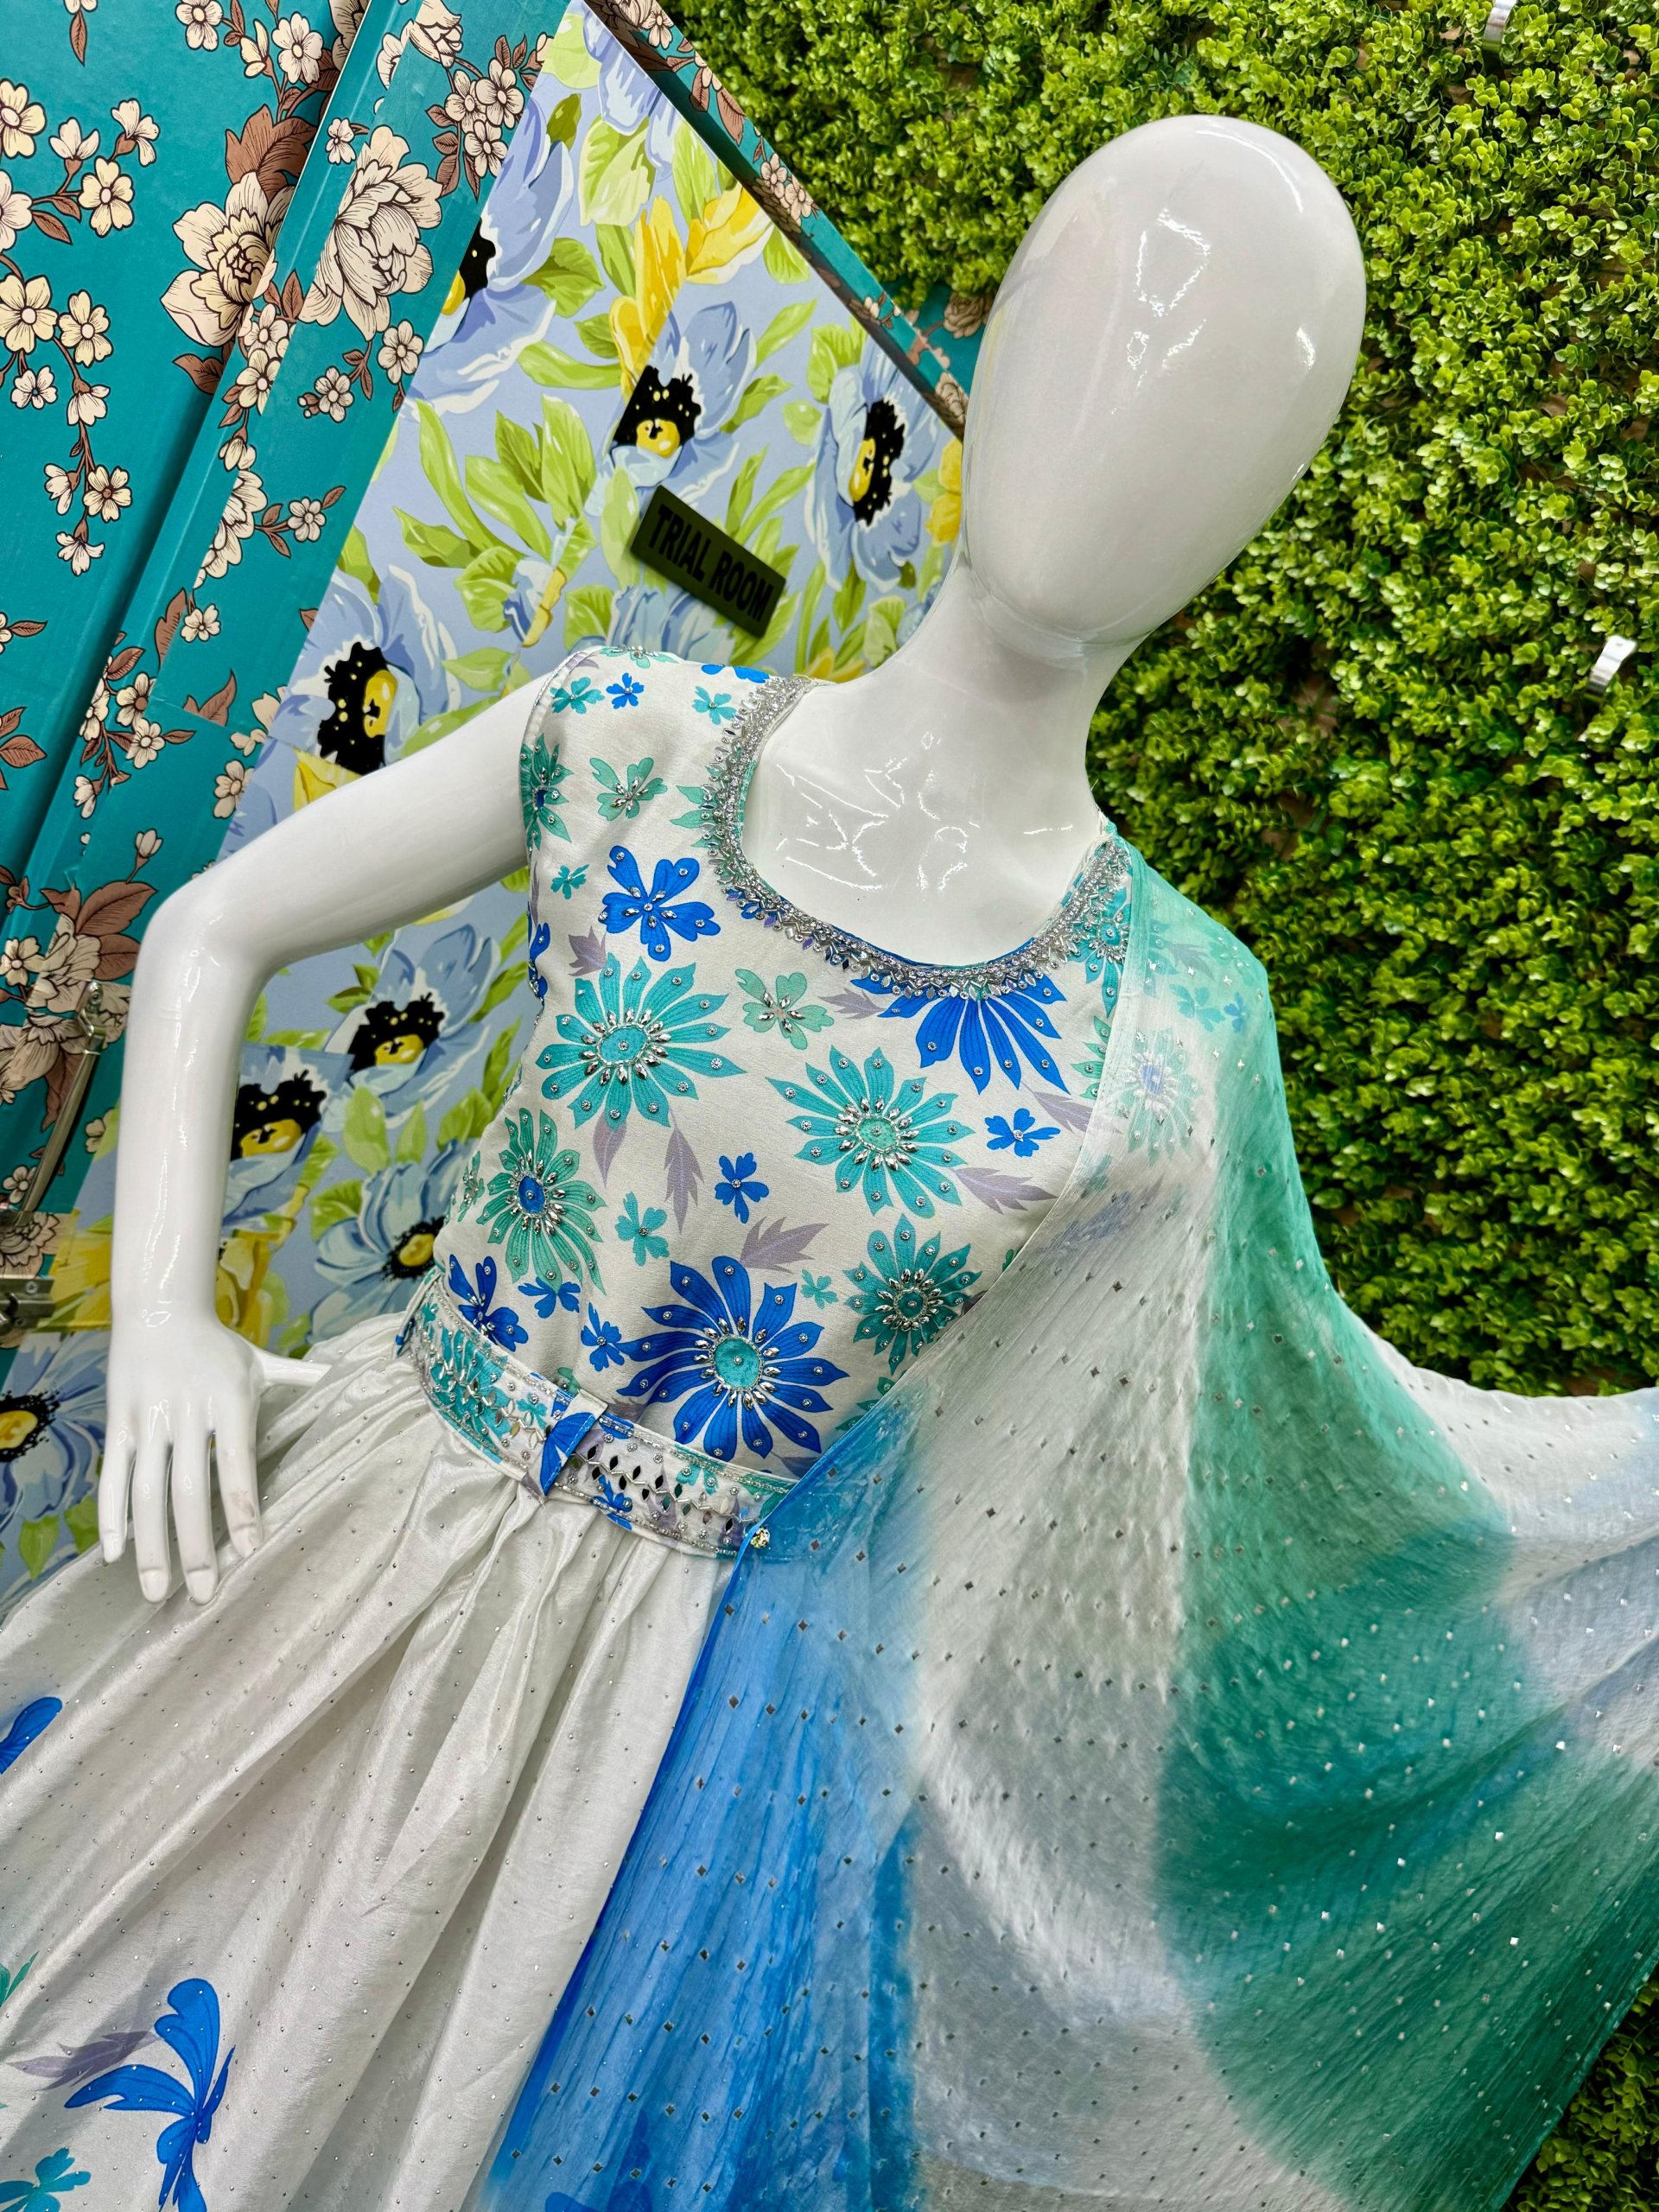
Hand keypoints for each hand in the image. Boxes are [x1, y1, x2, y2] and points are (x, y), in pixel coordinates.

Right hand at [99, 1313, 321, 1604]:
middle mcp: (187, 1414)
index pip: (236, 1463)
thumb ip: (297, 1377)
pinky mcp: (118, 1424)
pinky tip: (116, 1554)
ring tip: (156, 1591)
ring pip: (146, 1491)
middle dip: (194, 1546)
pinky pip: (114, 1476)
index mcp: (228, 1400)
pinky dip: (112, 1516)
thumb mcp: (259, 1360)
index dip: (241, 1508)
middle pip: (188, 1490)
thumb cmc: (217, 1344)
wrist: (158, 1307)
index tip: (248, 1550)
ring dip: (150, 1545)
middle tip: (202, 1595)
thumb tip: (341, 1377)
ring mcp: (148, 1420)